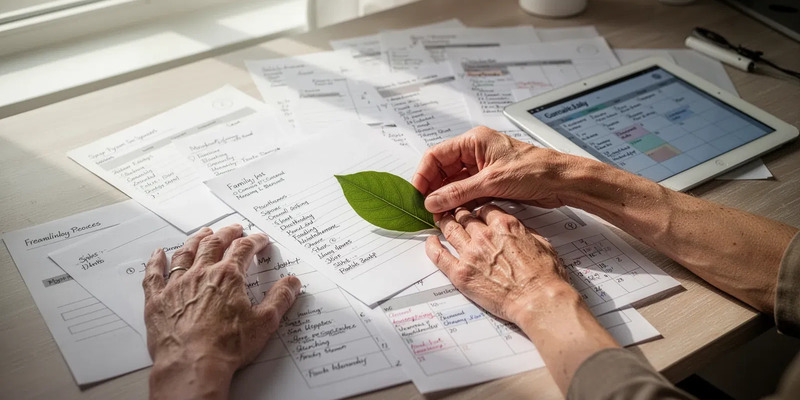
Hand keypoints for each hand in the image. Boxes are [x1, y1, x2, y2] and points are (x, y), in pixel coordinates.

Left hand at [143, 225, 300, 399]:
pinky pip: (154, 275)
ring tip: (203, 233)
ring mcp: (177, 285)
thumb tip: (292, 283)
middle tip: (234, 229)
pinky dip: (156, 262)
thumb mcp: (264, 323)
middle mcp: (202, 274)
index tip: (260, 240)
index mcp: (228, 276)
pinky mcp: (158, 300)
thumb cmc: (226, 347)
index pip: (244, 249)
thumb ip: (280, 299)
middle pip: (214, 244)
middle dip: (227, 233)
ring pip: (186, 253)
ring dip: (196, 240)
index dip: (255, 241)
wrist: (192, 365)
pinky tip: (158, 254)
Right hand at [412, 126, 585, 212]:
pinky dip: (459, 203)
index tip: (417, 193)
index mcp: (474, 141)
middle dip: (433, 189)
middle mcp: (476, 152)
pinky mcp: (490, 183)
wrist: (561, 181)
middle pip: (443, 170)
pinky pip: (467, 192)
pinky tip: (453, 215)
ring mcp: (483, 168)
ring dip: (446, 198)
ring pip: (454, 183)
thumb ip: (458, 192)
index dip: (423, 174)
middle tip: (426, 208)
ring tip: (438, 215)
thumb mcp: (491, 181)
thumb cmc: (535, 169)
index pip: (437, 155)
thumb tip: (432, 200)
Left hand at [427, 205, 618, 393]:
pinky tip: (431, 242)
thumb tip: (519, 230)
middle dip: (459, 214)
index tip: (476, 212)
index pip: (485, 209)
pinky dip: (432, 246)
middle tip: (455, 213)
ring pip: (450, 230)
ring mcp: (470, 254)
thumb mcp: (542, 243)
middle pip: (464, 217)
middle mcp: (485, 235)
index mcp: (505, 225)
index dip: (479, 210)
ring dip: (444, 224)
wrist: (538, 300)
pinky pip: (439, 255)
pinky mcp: (461, 273)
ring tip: (440, 221)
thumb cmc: (545, 277)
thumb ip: (525, 232)